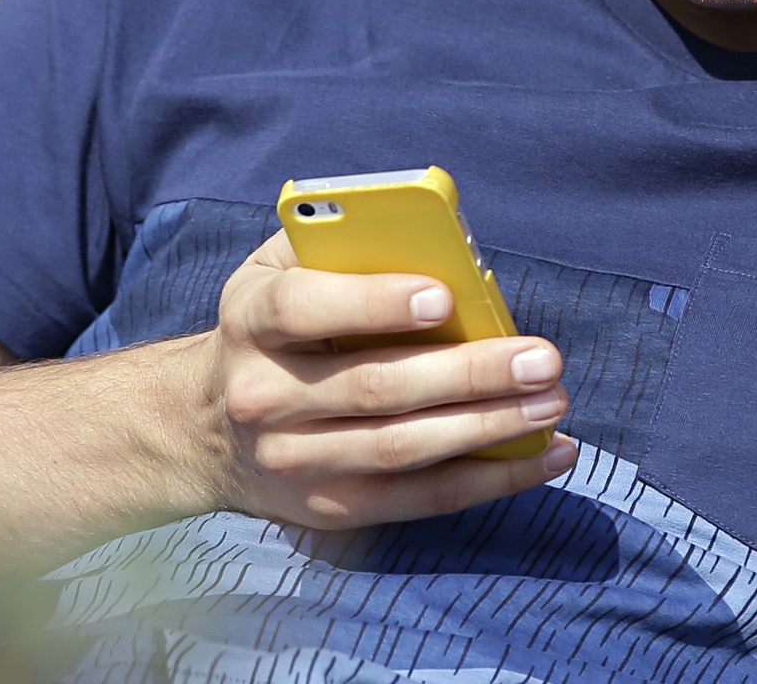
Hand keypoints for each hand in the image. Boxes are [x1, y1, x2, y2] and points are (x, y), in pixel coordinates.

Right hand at [187, 232, 576, 528]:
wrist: (204, 426)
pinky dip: (489, 480)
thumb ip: (346, 246)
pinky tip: (545, 454)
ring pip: (401, 450)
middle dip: (468, 374)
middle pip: (373, 388)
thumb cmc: (276, 326)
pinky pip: (419, 499)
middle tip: (542, 358)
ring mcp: (292, 462)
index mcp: (251, 319)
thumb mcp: (283, 269)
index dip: (373, 302)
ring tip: (552, 403)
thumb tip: (448, 253)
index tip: (444, 296)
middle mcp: (263, 396)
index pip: (305, 309)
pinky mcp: (327, 509)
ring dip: (488, 428)